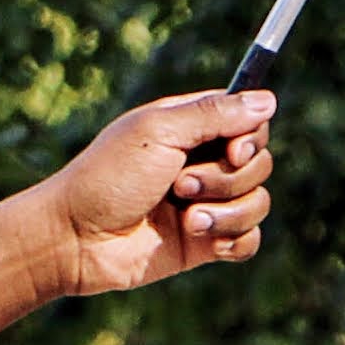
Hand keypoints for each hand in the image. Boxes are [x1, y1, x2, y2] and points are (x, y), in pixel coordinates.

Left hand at [47, 88, 273, 296]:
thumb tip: (269, 100)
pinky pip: (249, 241)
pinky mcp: (204, 244)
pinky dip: (234, 240)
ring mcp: (205, 204)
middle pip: (259, 163)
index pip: (250, 122)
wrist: (74, 239)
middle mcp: (203, 163)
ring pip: (258, 203)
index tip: (232, 149)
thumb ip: (214, 115)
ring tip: (185, 219)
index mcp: (191, 129)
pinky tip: (200, 238)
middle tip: (179, 185)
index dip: (251, 137)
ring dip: (226, 212)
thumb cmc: (107, 177)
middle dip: (226, 178)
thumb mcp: (159, 133)